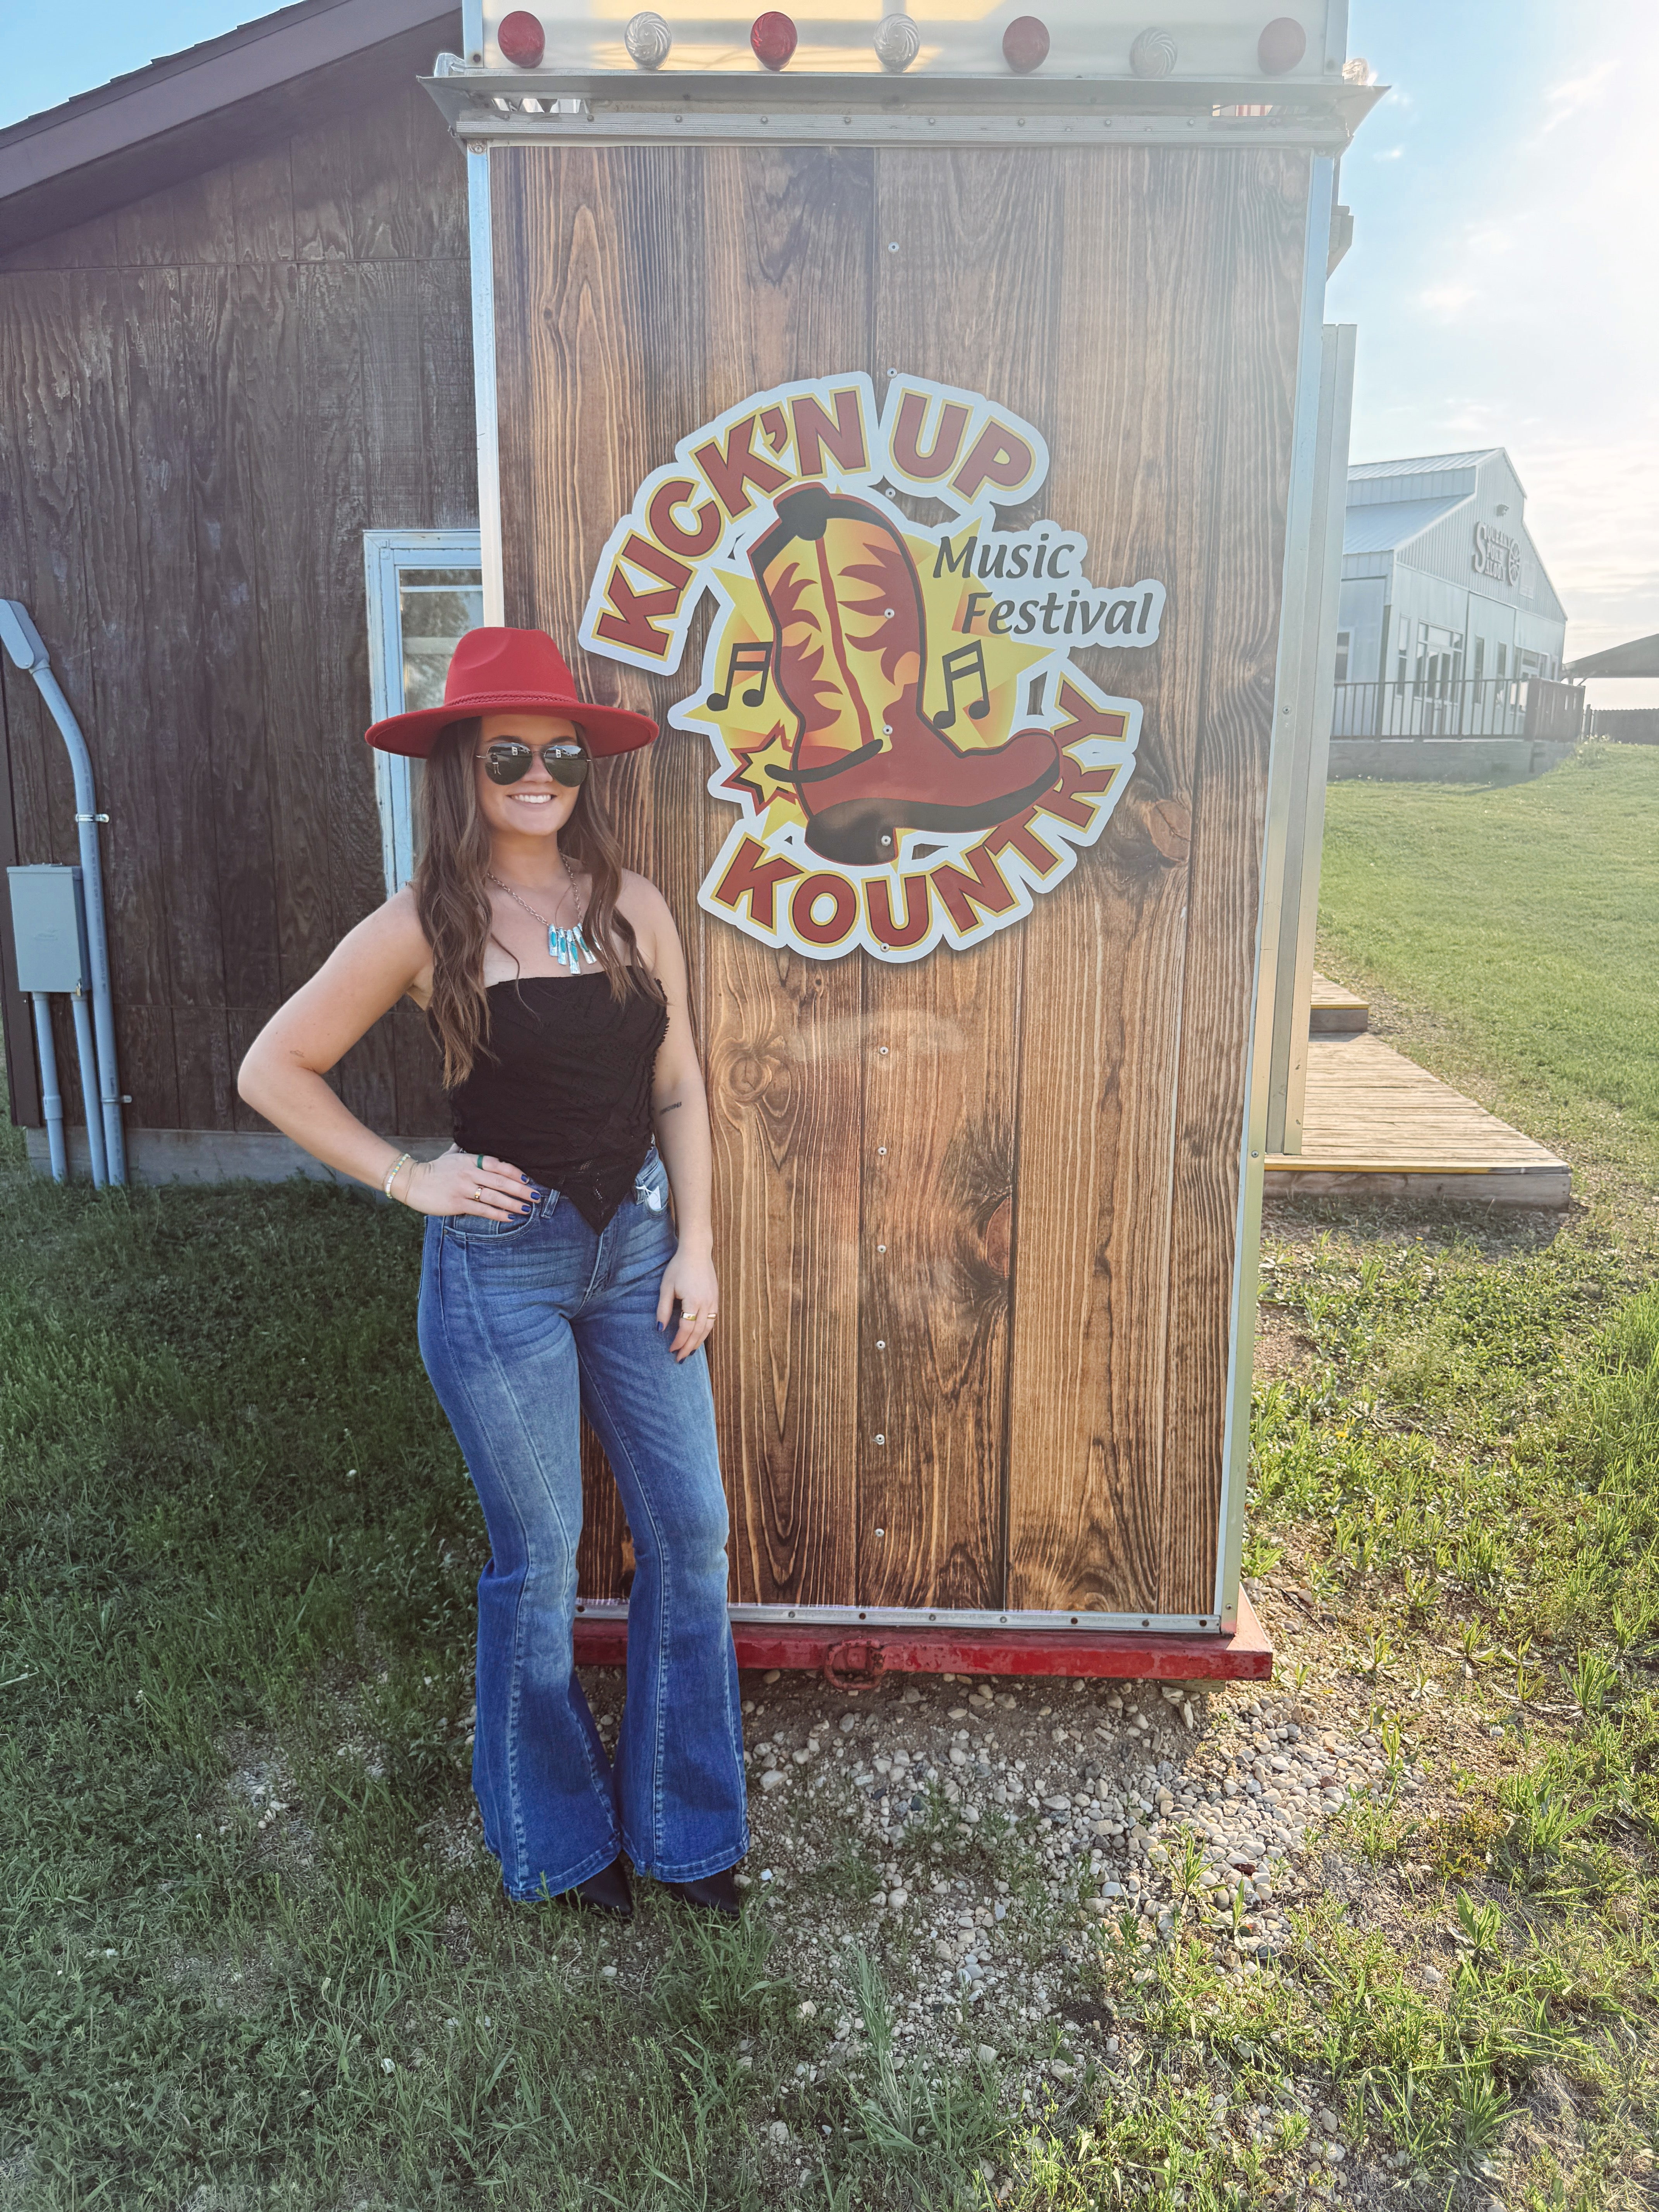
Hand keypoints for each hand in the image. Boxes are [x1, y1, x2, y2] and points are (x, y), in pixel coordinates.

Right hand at [399, 1146, 534, 1220]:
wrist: (412, 1182)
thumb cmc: (433, 1170)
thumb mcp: (450, 1156)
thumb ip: (463, 1152)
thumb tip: (467, 1144)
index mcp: (470, 1160)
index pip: (498, 1164)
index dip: (515, 1172)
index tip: (528, 1180)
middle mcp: (469, 1173)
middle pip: (501, 1181)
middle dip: (521, 1189)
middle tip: (536, 1196)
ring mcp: (464, 1188)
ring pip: (495, 1196)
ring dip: (513, 1203)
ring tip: (527, 1208)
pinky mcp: (457, 1203)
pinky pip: (482, 1209)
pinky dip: (498, 1213)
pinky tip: (509, 1217)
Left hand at [656, 1245, 717, 1362]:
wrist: (697, 1252)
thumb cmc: (679, 1267)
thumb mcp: (666, 1287)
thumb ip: (663, 1309)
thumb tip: (660, 1329)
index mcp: (693, 1301)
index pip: (686, 1328)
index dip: (678, 1341)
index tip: (670, 1349)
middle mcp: (706, 1303)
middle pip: (698, 1332)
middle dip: (688, 1347)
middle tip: (679, 1358)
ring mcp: (713, 1301)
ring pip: (708, 1329)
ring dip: (698, 1342)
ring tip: (689, 1352)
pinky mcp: (716, 1299)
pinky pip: (712, 1321)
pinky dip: (705, 1332)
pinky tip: (699, 1337)